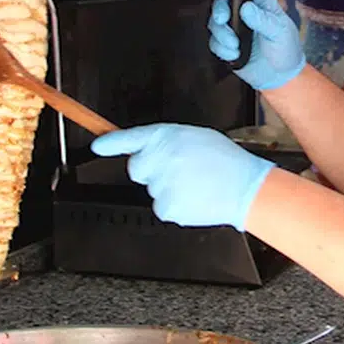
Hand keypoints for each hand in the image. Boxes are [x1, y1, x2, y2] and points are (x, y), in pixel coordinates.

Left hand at [91, 124, 274, 230]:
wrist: (245, 188)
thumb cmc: (225, 161)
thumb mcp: (195, 138)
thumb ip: (168, 142)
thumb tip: (151, 150)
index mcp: (166, 136)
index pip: (130, 138)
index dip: (110, 143)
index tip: (97, 147)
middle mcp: (159, 158)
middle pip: (136, 168)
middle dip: (150, 170)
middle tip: (177, 171)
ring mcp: (161, 184)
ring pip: (152, 189)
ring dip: (168, 188)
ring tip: (195, 183)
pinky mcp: (166, 207)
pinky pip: (162, 207)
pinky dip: (175, 205)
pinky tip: (194, 197)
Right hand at [209, 0, 305, 90]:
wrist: (280, 77)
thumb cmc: (286, 50)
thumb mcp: (279, 33)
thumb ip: (263, 21)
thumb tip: (246, 9)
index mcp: (263, 4)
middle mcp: (247, 13)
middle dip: (220, 8)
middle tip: (222, 18)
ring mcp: (236, 28)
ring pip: (216, 21)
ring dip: (221, 33)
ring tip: (234, 44)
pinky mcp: (228, 44)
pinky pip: (215, 41)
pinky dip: (222, 48)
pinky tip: (234, 54)